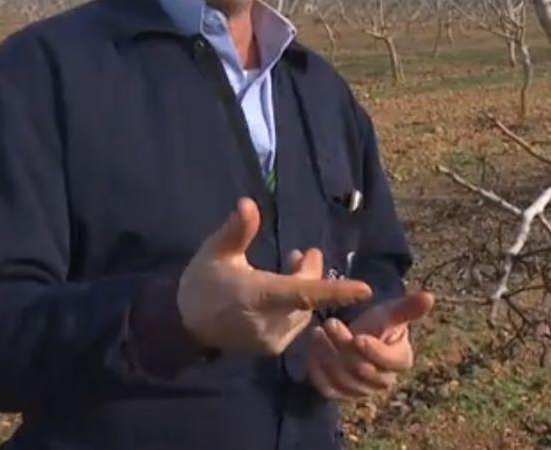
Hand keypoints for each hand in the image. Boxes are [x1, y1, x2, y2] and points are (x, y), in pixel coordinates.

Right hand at [177, 198, 373, 355]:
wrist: (185, 324)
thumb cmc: (203, 281)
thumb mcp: (215, 251)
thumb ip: (236, 230)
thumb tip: (249, 203)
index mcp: (256, 296)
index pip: (303, 294)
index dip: (335, 290)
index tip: (365, 289)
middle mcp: (268, 322)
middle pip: (307, 297)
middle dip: (311, 273)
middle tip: (308, 253)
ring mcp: (271, 339)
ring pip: (304, 310)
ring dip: (305, 288)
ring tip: (294, 264)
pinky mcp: (272, 348)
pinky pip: (295, 322)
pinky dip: (297, 305)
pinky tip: (286, 291)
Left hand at [305, 289, 433, 399]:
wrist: (356, 337)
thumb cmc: (377, 324)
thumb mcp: (390, 313)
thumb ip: (408, 308)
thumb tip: (430, 296)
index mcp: (401, 360)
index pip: (392, 362)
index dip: (375, 352)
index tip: (358, 337)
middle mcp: (383, 381)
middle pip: (363, 371)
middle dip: (345, 347)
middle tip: (329, 323)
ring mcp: (361, 391)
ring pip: (344, 380)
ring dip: (328, 356)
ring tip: (317, 332)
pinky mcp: (340, 394)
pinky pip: (327, 389)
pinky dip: (317, 370)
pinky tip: (310, 349)